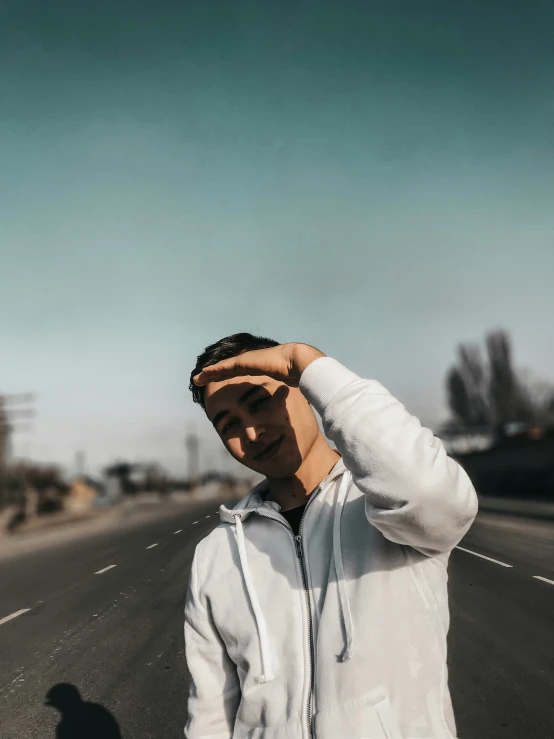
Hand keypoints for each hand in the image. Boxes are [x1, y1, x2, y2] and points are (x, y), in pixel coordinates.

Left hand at [192, 343, 324, 387]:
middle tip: (202, 379)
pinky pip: (224, 368)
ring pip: (223, 367)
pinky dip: (213, 371)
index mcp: (259, 365)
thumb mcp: (286, 380)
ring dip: (209, 373)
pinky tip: (203, 374)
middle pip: (228, 368)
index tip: (219, 379)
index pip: (239, 370)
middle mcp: (250, 361)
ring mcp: (246, 360)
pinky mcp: (243, 362)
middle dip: (215, 373)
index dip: (228, 374)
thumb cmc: (296, 372)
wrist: (297, 362)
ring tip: (197, 378)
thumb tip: (289, 391)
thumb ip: (283, 383)